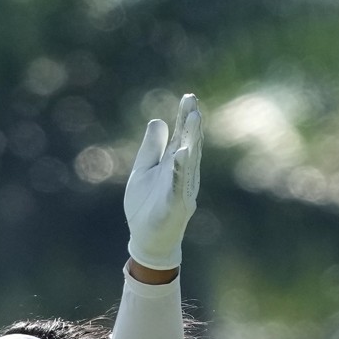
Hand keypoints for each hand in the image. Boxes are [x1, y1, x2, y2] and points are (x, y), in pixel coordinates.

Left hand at [124, 93, 201, 270]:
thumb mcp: (144, 171)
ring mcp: (180, 190)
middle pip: (189, 145)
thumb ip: (151, 148)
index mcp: (174, 165)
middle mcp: (182, 175)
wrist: (147, 240)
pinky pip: (178, 186)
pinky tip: (181, 154)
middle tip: (194, 104)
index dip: (185, 118)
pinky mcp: (175, 206)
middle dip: (192, 125)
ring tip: (194, 120)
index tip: (189, 97)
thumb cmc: (146, 206)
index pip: (182, 137)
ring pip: (188, 162)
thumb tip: (158, 120)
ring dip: (192, 141)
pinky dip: (179, 170)